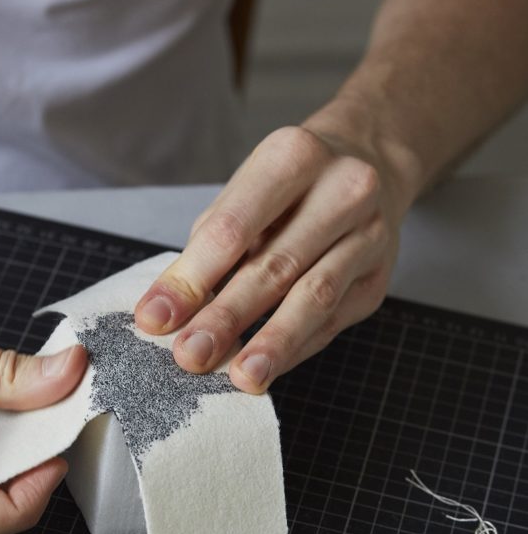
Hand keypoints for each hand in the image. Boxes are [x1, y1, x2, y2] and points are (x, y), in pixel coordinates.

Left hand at [135, 124, 409, 391]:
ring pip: (315, 297)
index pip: (232, 229)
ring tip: (242, 377)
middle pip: (275, 265)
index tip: (155, 318)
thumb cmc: (288, 187)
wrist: (371, 163)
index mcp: (293, 157)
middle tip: (191, 355)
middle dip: (228, 317)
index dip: (191, 279)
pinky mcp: (377, 278)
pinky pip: (333, 321)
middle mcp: (342, 190)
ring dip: (274, 342)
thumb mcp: (242, 196)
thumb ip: (207, 250)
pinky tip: (268, 367)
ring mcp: (368, 236)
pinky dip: (296, 348)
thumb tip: (167, 313)